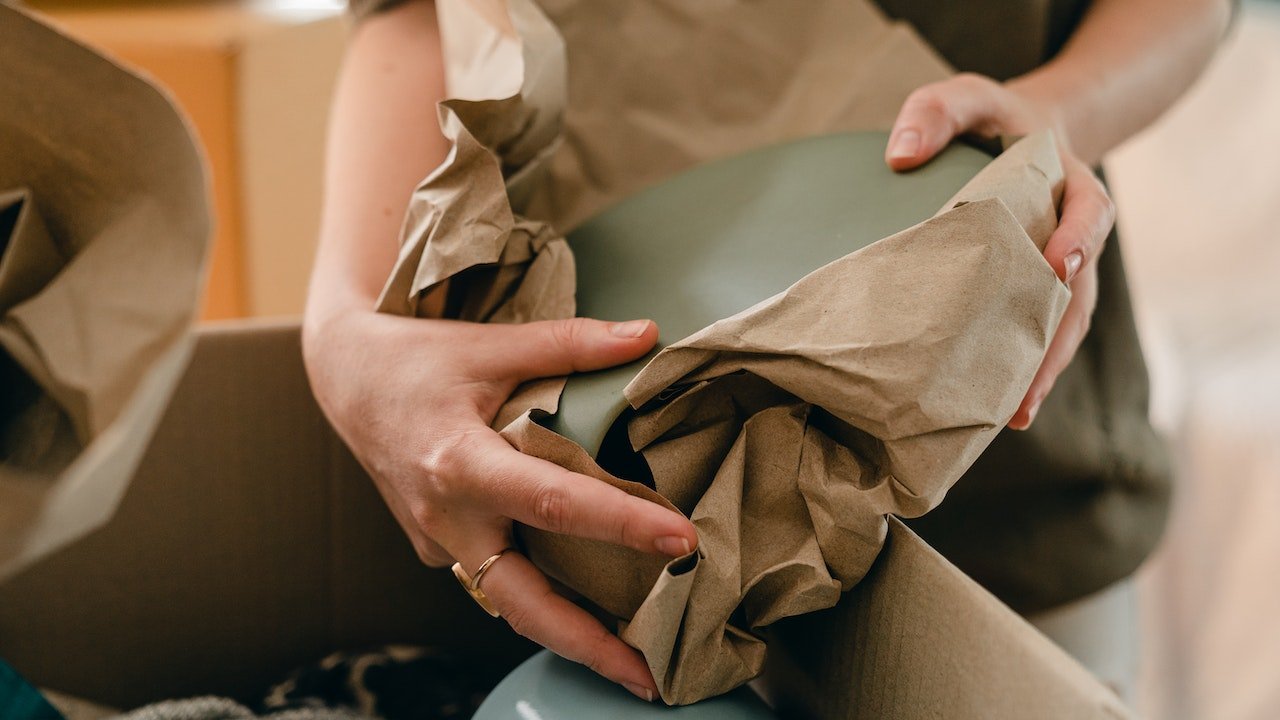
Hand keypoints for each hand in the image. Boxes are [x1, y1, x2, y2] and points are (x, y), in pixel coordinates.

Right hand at [302, 310, 698, 701]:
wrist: (346, 382)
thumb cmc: (418, 361)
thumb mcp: (492, 345)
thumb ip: (570, 344)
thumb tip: (648, 334)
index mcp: (460, 464)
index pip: (553, 505)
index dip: (621, 525)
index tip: (681, 542)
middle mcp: (448, 519)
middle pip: (522, 601)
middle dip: (588, 645)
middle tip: (652, 676)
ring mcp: (439, 543)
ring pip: (509, 603)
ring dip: (570, 635)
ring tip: (635, 662)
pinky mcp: (439, 550)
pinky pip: (495, 578)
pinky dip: (541, 593)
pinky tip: (588, 601)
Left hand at [883, 73, 1114, 428]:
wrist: (1019, 135)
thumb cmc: (991, 119)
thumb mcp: (968, 96)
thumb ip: (938, 111)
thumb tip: (899, 155)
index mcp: (1071, 188)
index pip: (1088, 216)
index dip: (1077, 242)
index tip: (1058, 267)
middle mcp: (1074, 239)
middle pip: (1078, 297)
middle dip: (1055, 344)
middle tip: (1027, 389)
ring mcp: (1057, 272)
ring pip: (1060, 327)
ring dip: (1039, 371)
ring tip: (1012, 415)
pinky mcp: (1031, 293)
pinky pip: (1034, 334)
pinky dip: (1018, 369)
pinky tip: (991, 408)